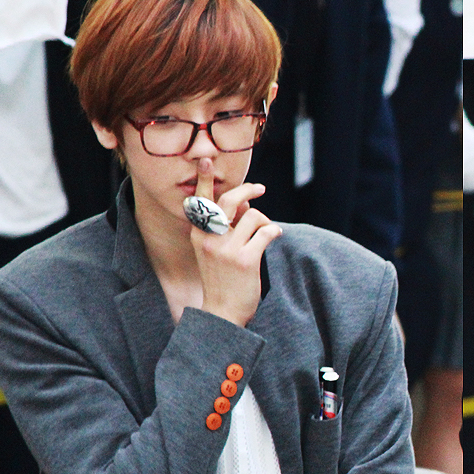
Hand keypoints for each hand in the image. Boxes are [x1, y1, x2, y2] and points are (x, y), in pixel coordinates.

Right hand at [190, 157, 282, 326]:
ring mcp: (227, 249)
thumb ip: (226, 226)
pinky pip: (267, 232)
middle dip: (248, 190)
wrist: (222, 312)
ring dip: (264, 221)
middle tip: (260, 188)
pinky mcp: (246, 259)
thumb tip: (244, 203)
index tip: (205, 161)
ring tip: (265, 232)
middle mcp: (210, 238)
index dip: (203, 179)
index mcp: (198, 234)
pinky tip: (275, 236)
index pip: (201, 201)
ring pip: (254, 217)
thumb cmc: (221, 279)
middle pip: (230, 200)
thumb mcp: (214, 250)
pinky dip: (274, 231)